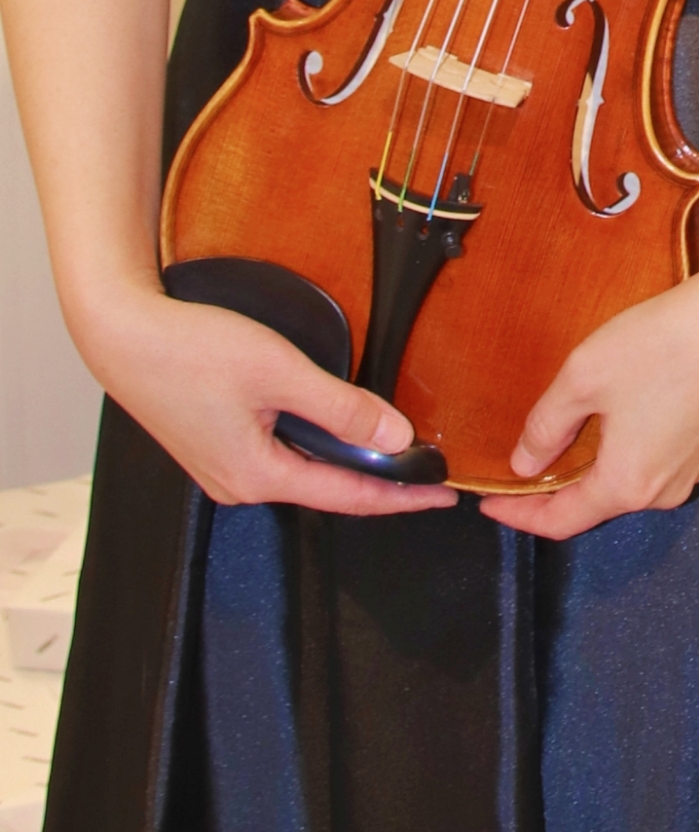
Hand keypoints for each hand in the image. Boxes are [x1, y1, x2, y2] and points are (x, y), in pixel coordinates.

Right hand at [85, 287, 457, 515]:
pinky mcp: (214, 445)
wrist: (121, 334)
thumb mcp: (280, 371)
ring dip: (345, 464)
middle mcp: (239, 483)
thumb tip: (396, 438)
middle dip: (378, 484)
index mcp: (257, 476)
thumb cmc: (190, 350)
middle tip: (427, 473)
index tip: (443, 495)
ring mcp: (223, 467)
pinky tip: (333, 431)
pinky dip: (315, 448)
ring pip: (302, 473)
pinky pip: (279, 456)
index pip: (349, 497)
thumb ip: (342, 408)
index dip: (402, 497)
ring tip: (392, 454)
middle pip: (326, 491)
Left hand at [478, 254, 698, 540]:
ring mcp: (691, 468)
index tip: (489, 502)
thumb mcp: (584, 378)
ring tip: (561, 440)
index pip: (560, 522)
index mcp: (627, 484)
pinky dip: (623, 451)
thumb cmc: (664, 344)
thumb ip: (545, 426)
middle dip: (553, 492)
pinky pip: (654, 460)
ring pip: (626, 480)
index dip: (519, 514)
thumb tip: (524, 463)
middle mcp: (663, 489)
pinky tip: (612, 417)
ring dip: (590, 467)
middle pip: (595, 504)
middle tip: (518, 469)